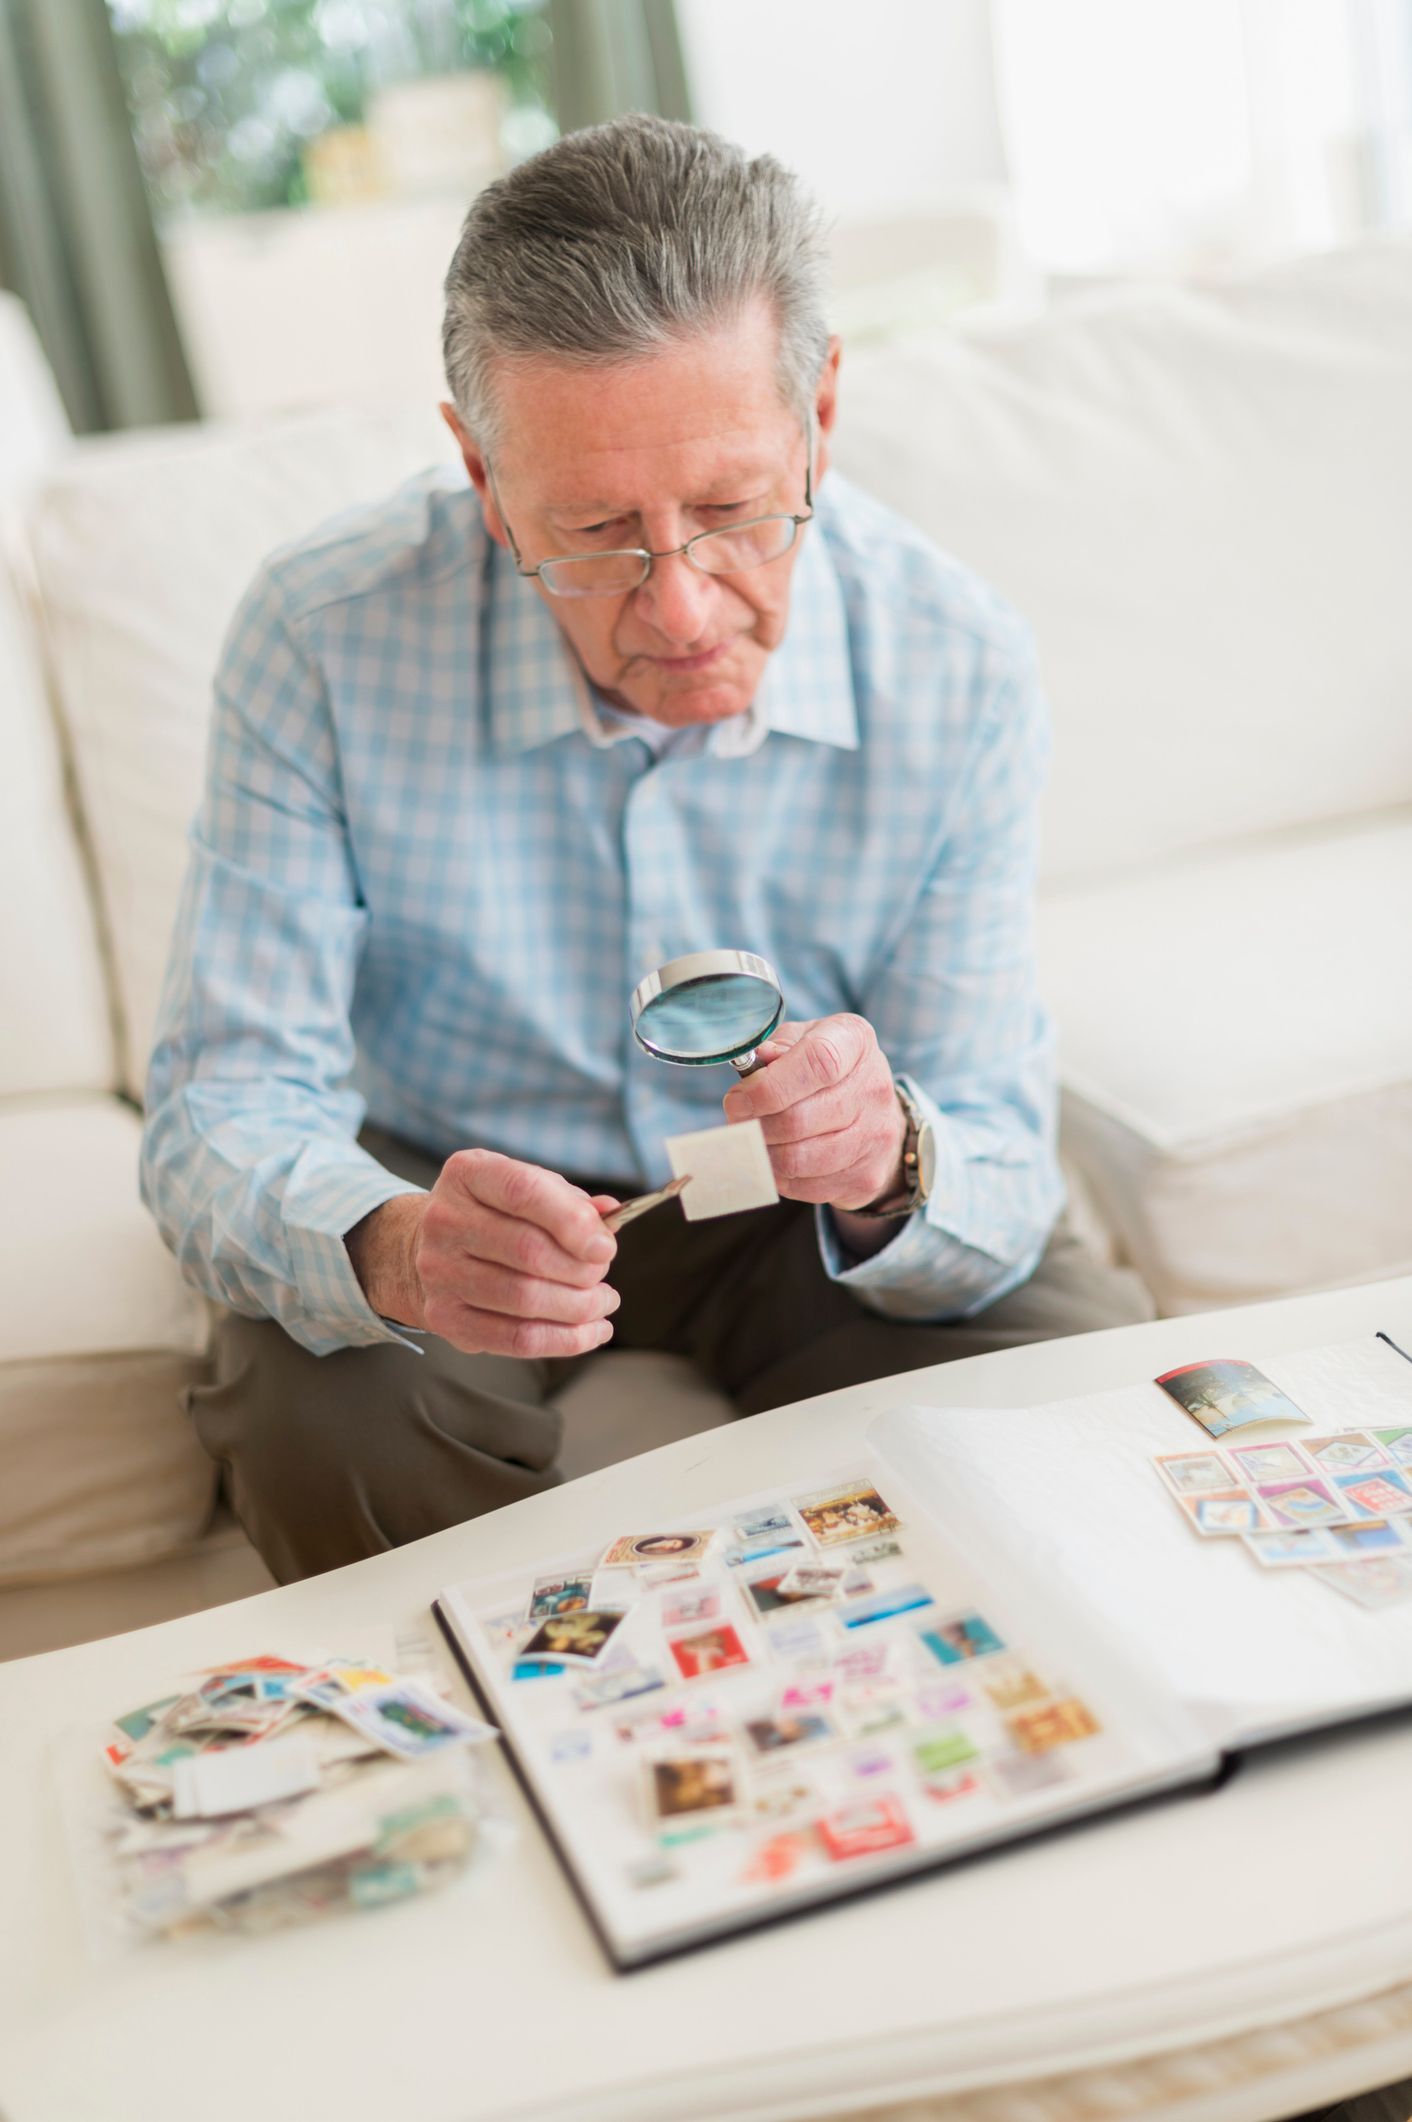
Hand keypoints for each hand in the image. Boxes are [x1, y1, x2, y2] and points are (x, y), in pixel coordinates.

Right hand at [347, 1149, 619, 1357]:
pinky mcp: (445, 1317)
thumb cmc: (493, 1215)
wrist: (426, 1248)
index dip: (573, 1221)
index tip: (605, 1246)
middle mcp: (445, 1221)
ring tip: (603, 1301)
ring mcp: (439, 1272)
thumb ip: (571, 1201)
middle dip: (581, 1270)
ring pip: (525, 1299)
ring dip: (580, 1307)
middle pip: (529, 1252)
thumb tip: (610, 1216)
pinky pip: (515, 1339)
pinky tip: (591, 1331)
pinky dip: (564, 1340)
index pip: (524, 1191)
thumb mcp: (527, 1189)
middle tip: (602, 1273)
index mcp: (467, 1174)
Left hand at [722, 1014, 905, 1211]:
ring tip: (754, 1141)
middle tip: (738, 1122)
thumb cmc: (827, 1071)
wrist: (874, 1113)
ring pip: (798, 1159)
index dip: (768, 1087)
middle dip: (755, 1125)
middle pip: (799, 1119)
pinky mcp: (866, 1176)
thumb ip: (777, 1050)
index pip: (817, 1063)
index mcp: (855, 1041)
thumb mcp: (802, 1040)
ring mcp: (875, 1136)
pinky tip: (777, 1159)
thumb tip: (754, 1073)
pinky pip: (805, 1187)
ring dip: (763, 1154)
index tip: (738, 1100)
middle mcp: (873, 1088)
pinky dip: (780, 1177)